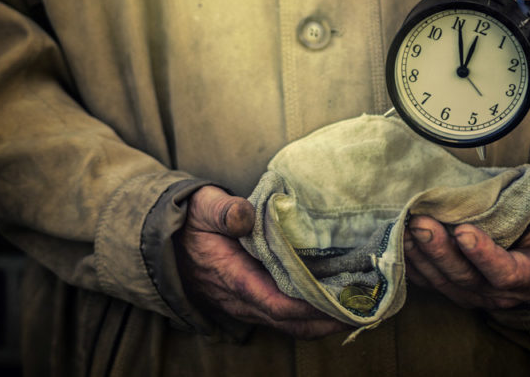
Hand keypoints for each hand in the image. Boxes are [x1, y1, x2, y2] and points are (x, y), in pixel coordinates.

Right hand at [175, 185, 347, 337]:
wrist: (163, 241)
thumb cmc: (190, 220)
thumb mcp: (202, 206)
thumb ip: (223, 210)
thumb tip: (245, 215)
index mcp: (230, 276)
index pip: (276, 302)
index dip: (311, 306)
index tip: (343, 300)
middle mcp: (240, 299)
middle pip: (290, 322)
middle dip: (328, 319)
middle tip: (366, 308)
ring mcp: (245, 304)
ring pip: (289, 324)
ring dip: (323, 319)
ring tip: (359, 306)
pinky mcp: (251, 300)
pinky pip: (284, 316)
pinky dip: (311, 314)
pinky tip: (334, 299)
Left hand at [403, 176, 529, 308]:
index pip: (505, 273)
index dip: (484, 255)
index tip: (464, 232)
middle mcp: (499, 291)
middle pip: (465, 278)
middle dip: (441, 252)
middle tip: (421, 224)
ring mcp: (475, 292)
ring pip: (443, 280)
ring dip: (421, 256)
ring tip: (403, 228)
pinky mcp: (456, 287)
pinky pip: (431, 280)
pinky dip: (413, 263)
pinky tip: (396, 241)